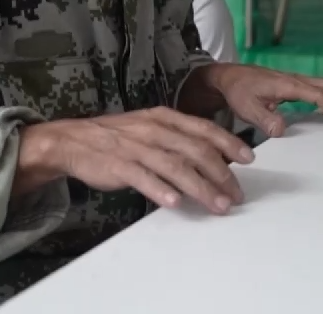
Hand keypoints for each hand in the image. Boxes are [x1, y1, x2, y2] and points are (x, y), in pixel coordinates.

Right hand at [22, 107, 253, 214]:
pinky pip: (144, 178)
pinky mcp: (119, 166)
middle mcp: (154, 129)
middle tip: (235, 195)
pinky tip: (175, 203)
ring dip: (201, 188)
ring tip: (217, 205)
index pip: (204, 129)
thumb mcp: (150, 128)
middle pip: (196, 151)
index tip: (249, 158)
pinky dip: (161, 190)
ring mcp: (137, 147)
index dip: (228, 143)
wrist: (73, 140)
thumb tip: (211, 160)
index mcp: (164, 117)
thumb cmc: (117, 137)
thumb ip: (177, 140)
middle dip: (221, 174)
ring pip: (176, 167)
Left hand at [206, 64, 322, 136]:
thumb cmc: (238, 91)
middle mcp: (296, 80)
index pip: (319, 95)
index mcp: (288, 85)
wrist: (229, 77)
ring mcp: (295, 80)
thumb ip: (265, 119)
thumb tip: (282, 130)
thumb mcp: (247, 108)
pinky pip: (318, 88)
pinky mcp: (293, 84)